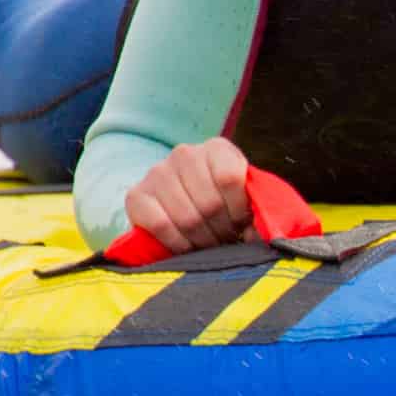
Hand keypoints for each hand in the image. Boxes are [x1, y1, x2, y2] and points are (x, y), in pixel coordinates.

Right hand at [123, 136, 252, 253]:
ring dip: (202, 240)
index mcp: (217, 148)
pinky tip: (187, 247)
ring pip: (187, 218)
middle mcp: (184, 154)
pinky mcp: (136, 195)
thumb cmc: (221, 200)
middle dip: (222, 230)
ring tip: (209, 244)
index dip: (239, 210)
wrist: (179, 202)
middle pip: (210, 203)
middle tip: (225, 239)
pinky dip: (178, 244)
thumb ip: (256, 208)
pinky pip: (161, 226)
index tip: (242, 224)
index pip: (230, 179)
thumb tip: (260, 235)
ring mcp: (157, 173)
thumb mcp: (243, 196)